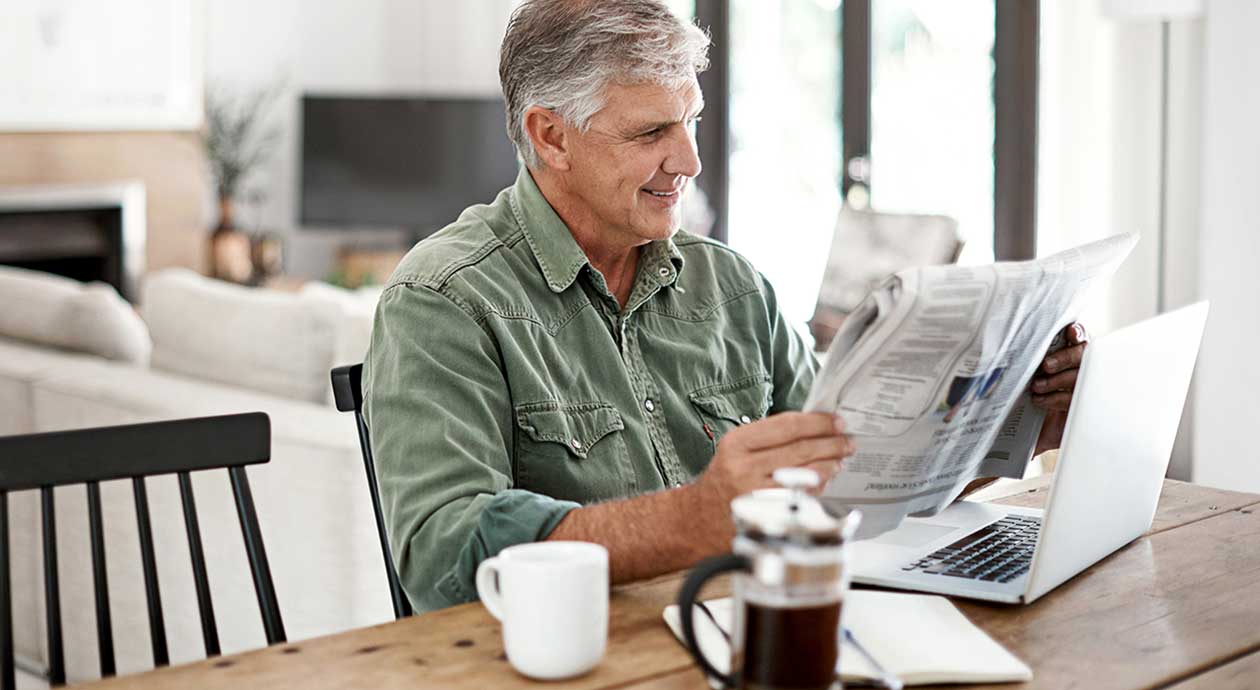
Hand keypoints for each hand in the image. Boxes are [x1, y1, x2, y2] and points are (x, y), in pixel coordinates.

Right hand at [694, 412, 854, 506]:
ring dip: (830, 465)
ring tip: (840, 458)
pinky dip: (819, 486)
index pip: (787, 426)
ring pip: (806, 474)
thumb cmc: (723, 481)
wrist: (697, 520)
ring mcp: (756, 494)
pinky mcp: (767, 515)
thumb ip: (770, 439)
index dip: (817, 422)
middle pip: (801, 449)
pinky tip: (825, 479)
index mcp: (737, 443)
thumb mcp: (736, 451)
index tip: (836, 421)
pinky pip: (803, 497)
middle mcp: (744, 467)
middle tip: (848, 441)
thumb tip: (815, 428)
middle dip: (831, 443)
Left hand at [1032, 322, 1087, 454]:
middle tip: (1046, 366)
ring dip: (1058, 380)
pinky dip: (1056, 399)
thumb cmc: (1022, 394)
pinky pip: (1074, 399)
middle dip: (1065, 358)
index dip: (1077, 333)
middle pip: (1083, 355)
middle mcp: (1076, 367)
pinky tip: (1040, 399)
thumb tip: (1015, 341)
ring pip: (1080, 376)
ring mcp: (1080, 387)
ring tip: (1036, 386)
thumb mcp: (1022, 373)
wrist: (1022, 429)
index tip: (1070, 332)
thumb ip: (1028, 356)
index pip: (1079, 337)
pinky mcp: (1078, 407)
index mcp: (1066, 352)